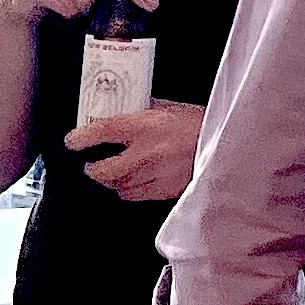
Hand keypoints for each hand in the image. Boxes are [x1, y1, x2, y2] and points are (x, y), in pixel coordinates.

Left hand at [64, 99, 206, 202]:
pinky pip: (137, 196)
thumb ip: (145, 111)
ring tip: (115, 175)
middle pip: (103, 171)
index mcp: (146, 126)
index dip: (81, 138)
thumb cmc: (204, 124)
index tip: (73, 142)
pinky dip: (131, 191)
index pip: (102, 131)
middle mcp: (147, 153)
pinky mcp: (166, 191)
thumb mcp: (172, 108)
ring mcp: (156, 175)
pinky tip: (135, 183)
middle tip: (91, 165)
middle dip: (93, 170)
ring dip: (113, 181)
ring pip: (119, 187)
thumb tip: (123, 111)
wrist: (232, 145)